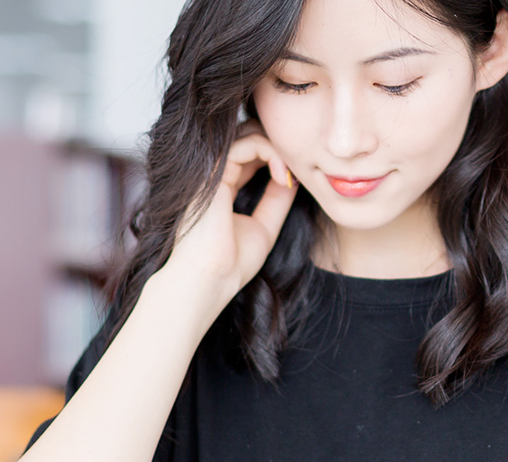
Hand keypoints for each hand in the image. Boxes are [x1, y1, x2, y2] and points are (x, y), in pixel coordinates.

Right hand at [155, 120, 299, 306]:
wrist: (209, 280)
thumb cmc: (231, 263)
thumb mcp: (264, 227)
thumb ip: (276, 201)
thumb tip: (294, 177)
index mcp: (222, 188)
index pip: (251, 154)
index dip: (278, 158)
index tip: (296, 181)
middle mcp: (213, 175)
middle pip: (249, 136)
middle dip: (278, 147)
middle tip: (297, 172)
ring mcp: (210, 171)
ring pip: (248, 135)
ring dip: (277, 150)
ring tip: (290, 177)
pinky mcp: (211, 171)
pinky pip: (245, 144)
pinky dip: (271, 153)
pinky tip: (283, 177)